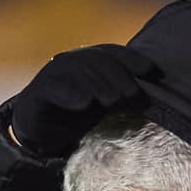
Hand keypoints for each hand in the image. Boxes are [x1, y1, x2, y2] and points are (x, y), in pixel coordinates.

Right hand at [9, 44, 158, 157]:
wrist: (38, 136)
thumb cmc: (76, 121)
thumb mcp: (103, 108)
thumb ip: (122, 97)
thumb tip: (153, 98)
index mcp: (89, 62)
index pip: (113, 54)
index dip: (132, 60)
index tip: (152, 72)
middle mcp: (71, 63)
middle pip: (97, 62)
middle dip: (117, 77)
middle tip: (132, 95)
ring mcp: (53, 75)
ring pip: (77, 72)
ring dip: (97, 85)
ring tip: (112, 101)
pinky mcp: (38, 93)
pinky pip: (54, 89)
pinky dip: (70, 94)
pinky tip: (83, 103)